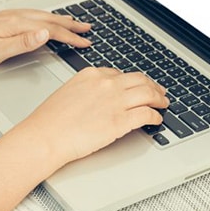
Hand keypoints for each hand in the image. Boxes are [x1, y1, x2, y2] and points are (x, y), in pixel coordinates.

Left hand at [0, 9, 90, 69]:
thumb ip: (23, 43)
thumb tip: (45, 34)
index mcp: (16, 24)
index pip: (51, 30)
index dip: (70, 37)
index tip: (85, 42)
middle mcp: (14, 17)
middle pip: (49, 20)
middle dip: (71, 25)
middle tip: (89, 29)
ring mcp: (8, 17)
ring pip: (42, 16)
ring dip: (60, 20)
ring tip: (73, 23)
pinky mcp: (2, 20)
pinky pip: (32, 16)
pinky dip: (46, 19)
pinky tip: (45, 21)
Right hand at [13, 68, 168, 167]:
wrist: (45, 136)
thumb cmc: (50, 121)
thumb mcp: (68, 93)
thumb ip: (87, 91)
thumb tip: (98, 98)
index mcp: (92, 75)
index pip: (120, 74)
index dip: (133, 81)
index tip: (137, 86)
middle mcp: (107, 84)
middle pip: (139, 80)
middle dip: (152, 86)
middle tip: (159, 92)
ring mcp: (116, 101)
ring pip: (149, 94)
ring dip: (159, 99)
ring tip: (163, 104)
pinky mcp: (122, 121)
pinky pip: (147, 114)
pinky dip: (156, 116)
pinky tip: (156, 119)